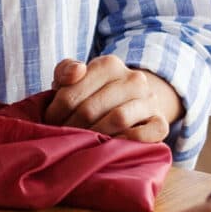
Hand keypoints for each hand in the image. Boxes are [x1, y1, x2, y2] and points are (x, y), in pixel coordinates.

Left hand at [43, 56, 181, 142]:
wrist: (131, 104)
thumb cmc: (92, 93)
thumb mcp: (74, 78)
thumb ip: (66, 71)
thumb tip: (77, 70)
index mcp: (109, 64)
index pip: (73, 90)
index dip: (56, 111)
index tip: (49, 122)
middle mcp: (134, 79)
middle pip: (92, 107)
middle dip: (72, 126)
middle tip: (62, 138)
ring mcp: (150, 101)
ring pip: (117, 118)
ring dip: (94, 135)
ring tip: (82, 142)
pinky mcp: (161, 123)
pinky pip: (142, 135)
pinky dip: (123, 141)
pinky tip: (109, 146)